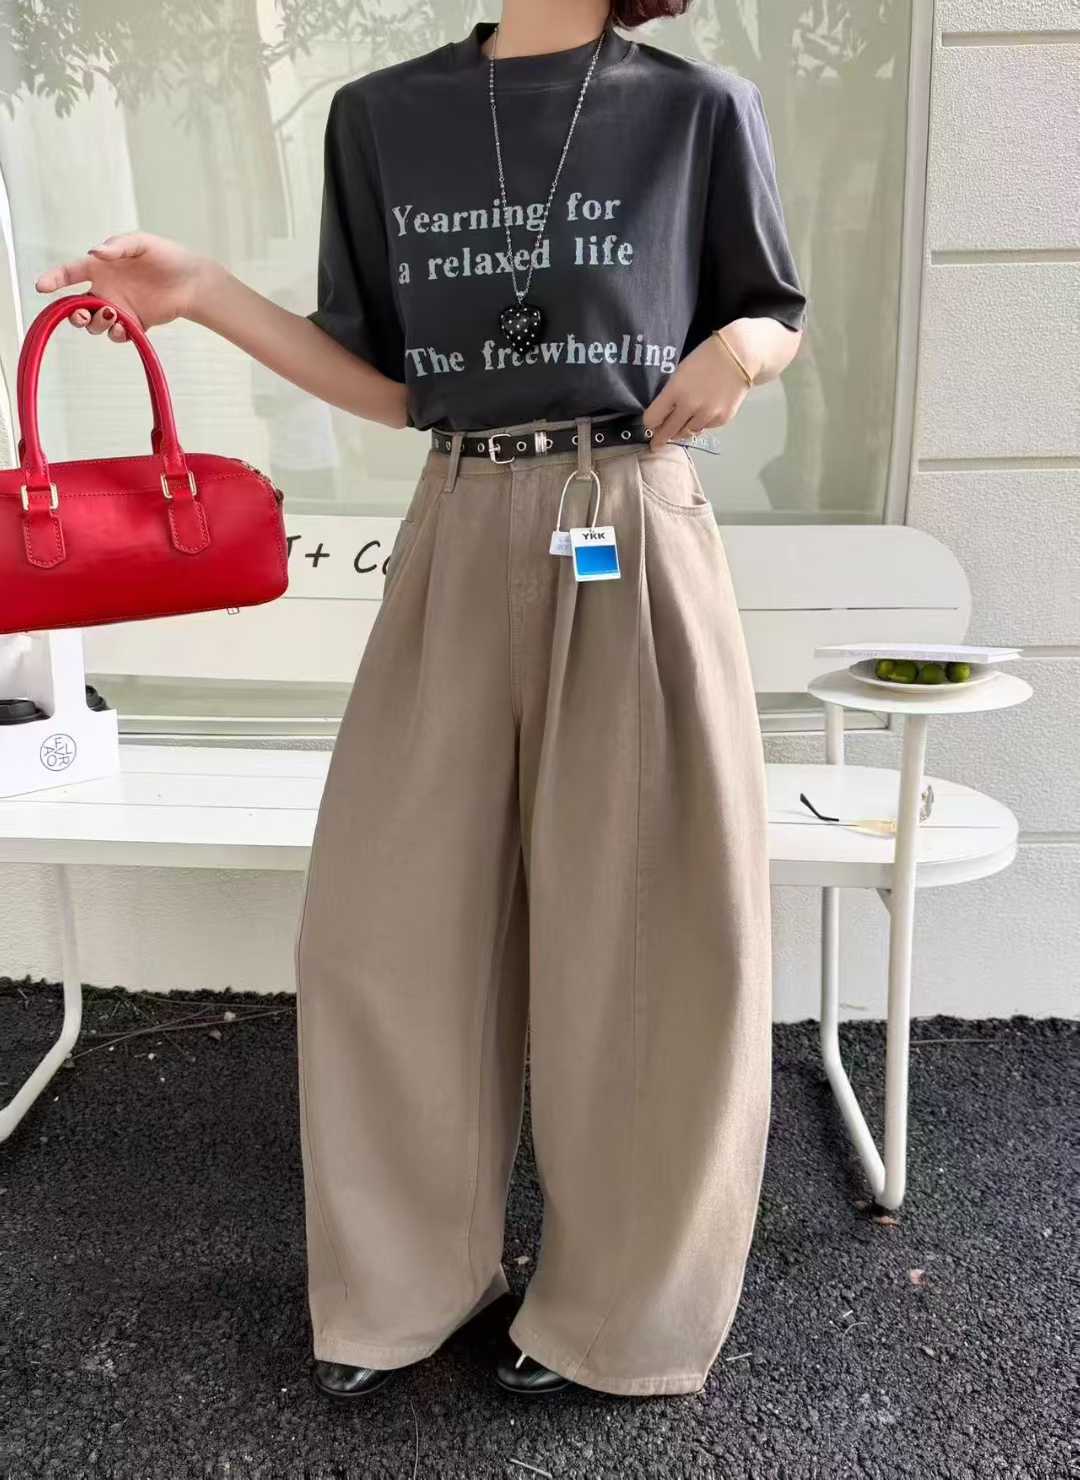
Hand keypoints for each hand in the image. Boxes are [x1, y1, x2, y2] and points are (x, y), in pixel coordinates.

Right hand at [34, 231, 222, 341]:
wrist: (192, 281)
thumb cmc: (166, 256)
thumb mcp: (141, 242)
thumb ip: (117, 247)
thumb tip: (94, 253)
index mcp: (100, 268)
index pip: (70, 274)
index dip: (54, 279)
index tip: (41, 287)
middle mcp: (105, 290)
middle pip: (77, 307)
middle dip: (74, 314)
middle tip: (83, 314)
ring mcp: (119, 309)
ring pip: (96, 324)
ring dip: (98, 323)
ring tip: (114, 315)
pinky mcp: (135, 325)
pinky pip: (118, 336)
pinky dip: (118, 335)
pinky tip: (126, 328)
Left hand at [642, 333, 752, 448]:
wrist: (739, 355)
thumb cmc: (706, 359)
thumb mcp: (680, 373)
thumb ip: (670, 394)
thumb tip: (663, 415)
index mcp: (675, 391)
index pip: (653, 418)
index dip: (650, 422)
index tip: (650, 424)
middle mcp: (690, 407)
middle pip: (668, 431)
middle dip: (660, 438)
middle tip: (655, 444)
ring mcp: (707, 415)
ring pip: (687, 433)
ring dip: (681, 431)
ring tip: (679, 429)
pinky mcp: (722, 419)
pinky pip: (705, 427)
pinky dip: (701, 423)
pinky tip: (703, 413)